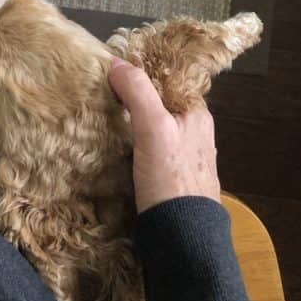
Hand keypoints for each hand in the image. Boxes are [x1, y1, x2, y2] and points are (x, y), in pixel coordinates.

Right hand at [109, 57, 220, 213]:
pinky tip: (115, 146)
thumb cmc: (172, 179)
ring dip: (131, 122)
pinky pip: (149, 149)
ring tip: (102, 117)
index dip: (140, 73)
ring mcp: (183, 156)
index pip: (166, 80)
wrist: (182, 239)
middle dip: (133, 98)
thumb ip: (138, 92)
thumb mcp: (154, 128)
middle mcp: (194, 132)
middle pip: (158, 103)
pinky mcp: (171, 177)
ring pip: (153, 127)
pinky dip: (133, 143)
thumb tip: (115, 62)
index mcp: (197, 114)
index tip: (112, 72)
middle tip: (102, 94)